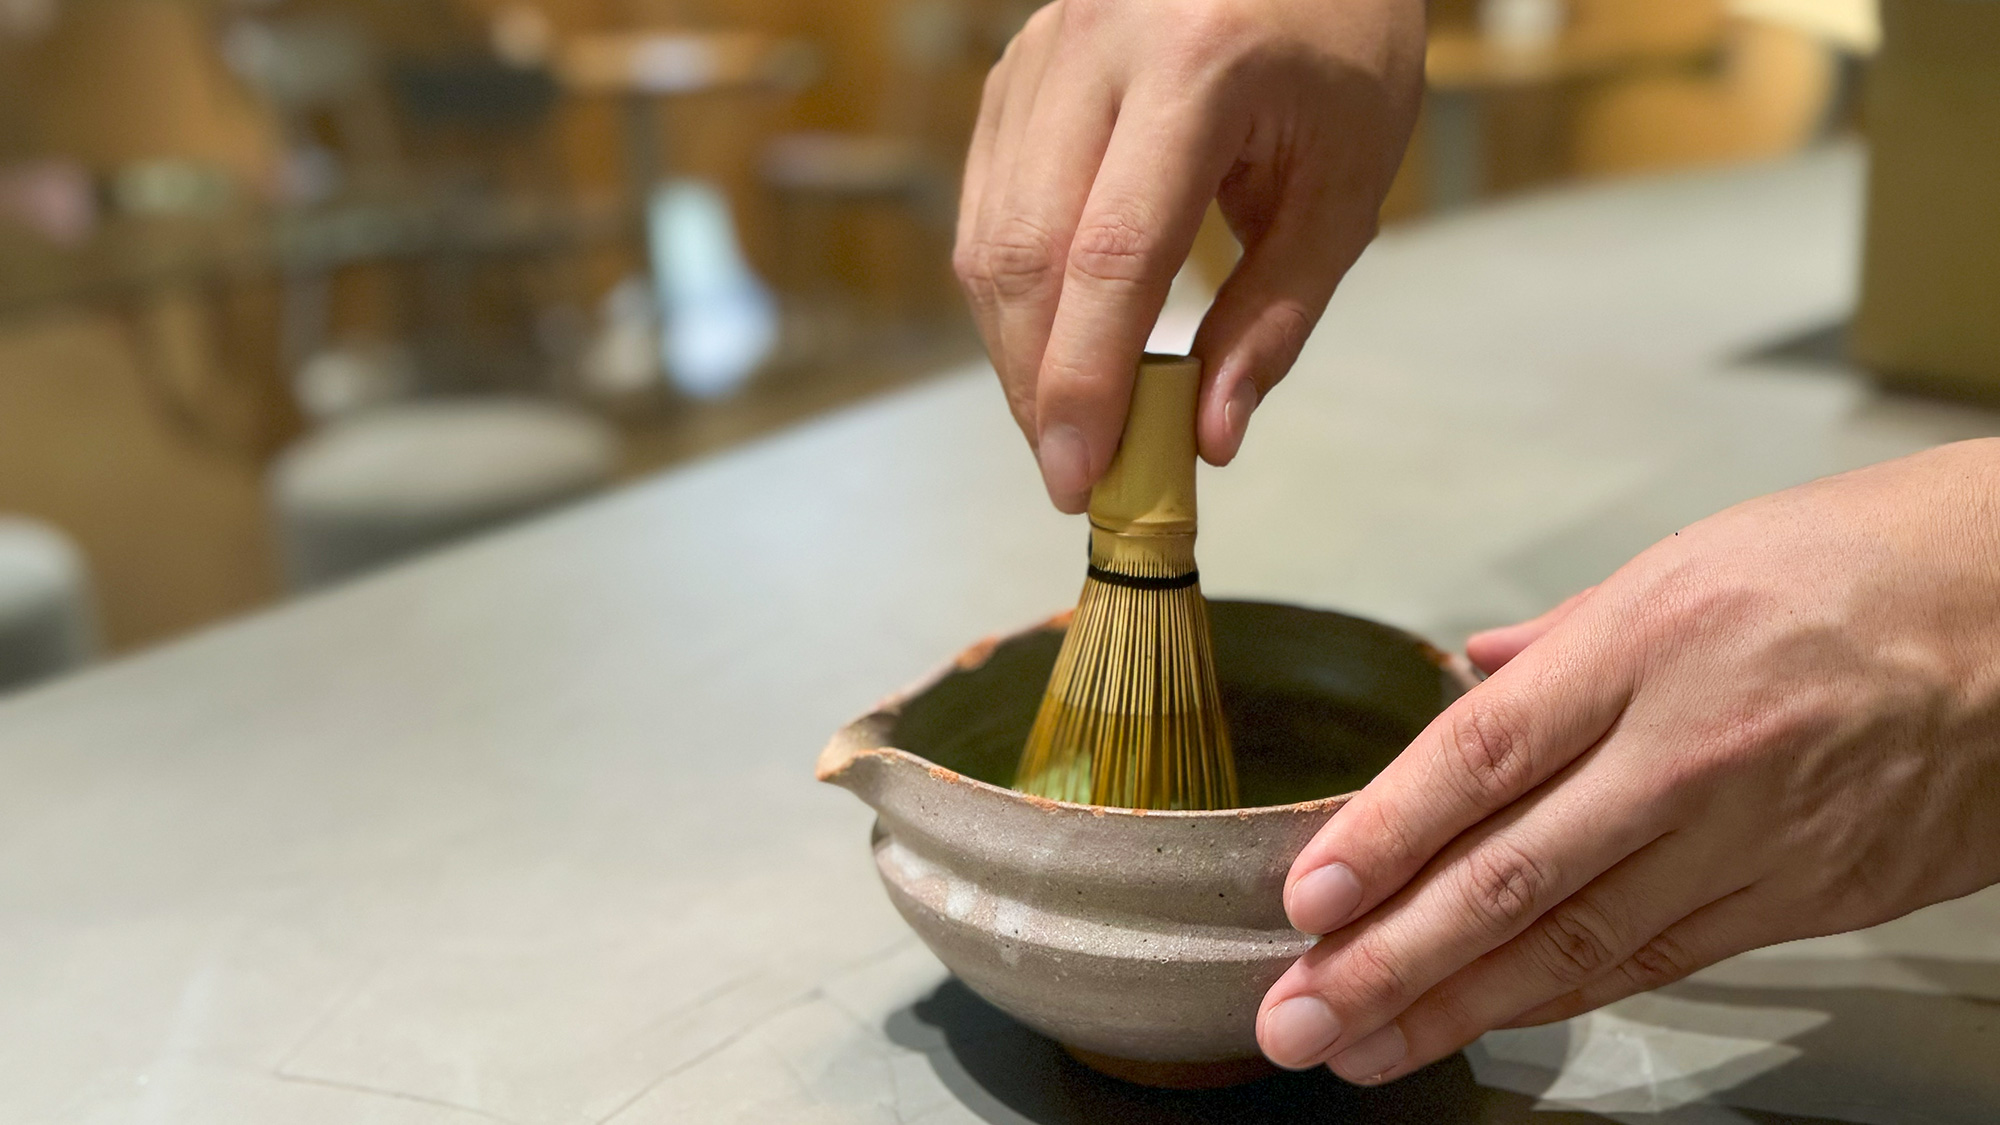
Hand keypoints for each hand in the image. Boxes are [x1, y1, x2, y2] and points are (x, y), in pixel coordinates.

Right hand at [953, 0, 1422, 510]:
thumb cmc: (1342, 47)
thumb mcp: (1344, 185)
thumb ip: (1275, 316)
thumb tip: (1208, 439)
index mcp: (1202, 64)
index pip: (1113, 254)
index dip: (1085, 380)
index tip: (1083, 477)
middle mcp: (1100, 42)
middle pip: (1026, 252)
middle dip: (1038, 384)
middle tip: (1072, 473)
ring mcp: (1043, 47)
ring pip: (987, 235)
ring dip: (1016, 349)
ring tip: (1066, 422)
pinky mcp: (1015, 65)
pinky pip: (985, 201)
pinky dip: (1010, 291)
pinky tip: (1052, 342)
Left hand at [1256, 440, 1999, 1082]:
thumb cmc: (1865, 562)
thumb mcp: (1694, 557)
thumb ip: (1568, 635)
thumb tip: (1470, 674)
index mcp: (1647, 644)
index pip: (1481, 757)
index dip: (1384, 836)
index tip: (1306, 898)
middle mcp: (1689, 750)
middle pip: (1511, 875)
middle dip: (1388, 958)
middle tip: (1294, 1017)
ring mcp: (1753, 837)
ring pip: (1577, 942)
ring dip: (1457, 1004)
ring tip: (1362, 1046)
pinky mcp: (1808, 899)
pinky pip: (1661, 958)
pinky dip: (1564, 996)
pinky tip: (1489, 1023)